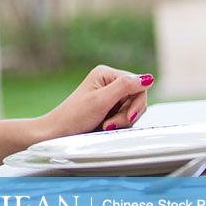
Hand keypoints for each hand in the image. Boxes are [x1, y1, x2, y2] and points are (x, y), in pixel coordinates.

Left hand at [39, 65, 153, 138]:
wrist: (57, 132)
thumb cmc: (74, 116)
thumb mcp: (101, 100)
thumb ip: (125, 87)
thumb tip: (149, 78)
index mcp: (106, 73)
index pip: (139, 86)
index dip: (136, 104)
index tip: (126, 117)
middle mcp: (109, 81)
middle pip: (137, 98)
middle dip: (127, 115)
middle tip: (110, 124)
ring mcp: (109, 95)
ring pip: (133, 110)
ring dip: (122, 121)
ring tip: (105, 125)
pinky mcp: (109, 108)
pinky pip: (126, 116)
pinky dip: (119, 124)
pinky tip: (105, 126)